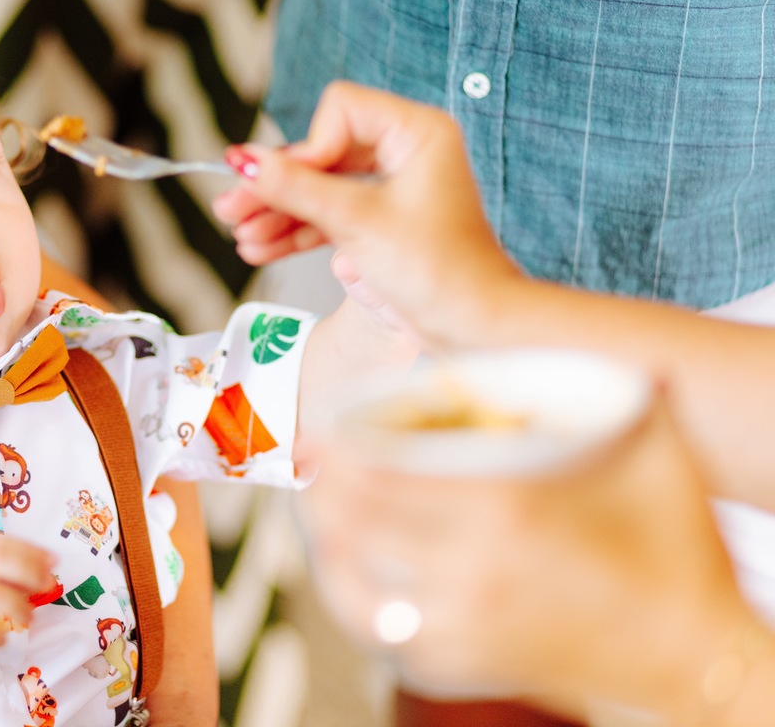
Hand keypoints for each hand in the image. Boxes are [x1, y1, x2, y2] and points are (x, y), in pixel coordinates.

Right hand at [215, 81, 523, 349]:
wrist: (472, 327)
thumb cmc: (437, 270)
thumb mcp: (356, 223)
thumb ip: (296, 188)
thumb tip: (244, 161)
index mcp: (417, 132)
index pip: (340, 111)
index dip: (308, 147)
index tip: (286, 187)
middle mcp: (407, 151)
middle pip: (323, 151)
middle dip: (277, 186)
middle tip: (231, 209)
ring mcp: (395, 187)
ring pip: (322, 187)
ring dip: (281, 213)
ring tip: (242, 238)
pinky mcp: (384, 220)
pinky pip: (332, 213)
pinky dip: (301, 231)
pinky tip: (263, 247)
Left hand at [299, 390, 747, 718]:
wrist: (696, 656)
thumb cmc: (680, 548)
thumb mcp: (650, 447)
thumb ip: (599, 387)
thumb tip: (549, 341)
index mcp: (505, 510)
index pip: (376, 472)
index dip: (338, 445)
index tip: (325, 422)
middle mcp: (468, 575)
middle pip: (349, 522)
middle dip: (321, 485)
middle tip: (314, 457)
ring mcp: (457, 630)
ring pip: (348, 582)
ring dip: (323, 538)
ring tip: (322, 504)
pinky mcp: (455, 668)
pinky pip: (376, 626)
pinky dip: (351, 590)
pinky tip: (350, 564)